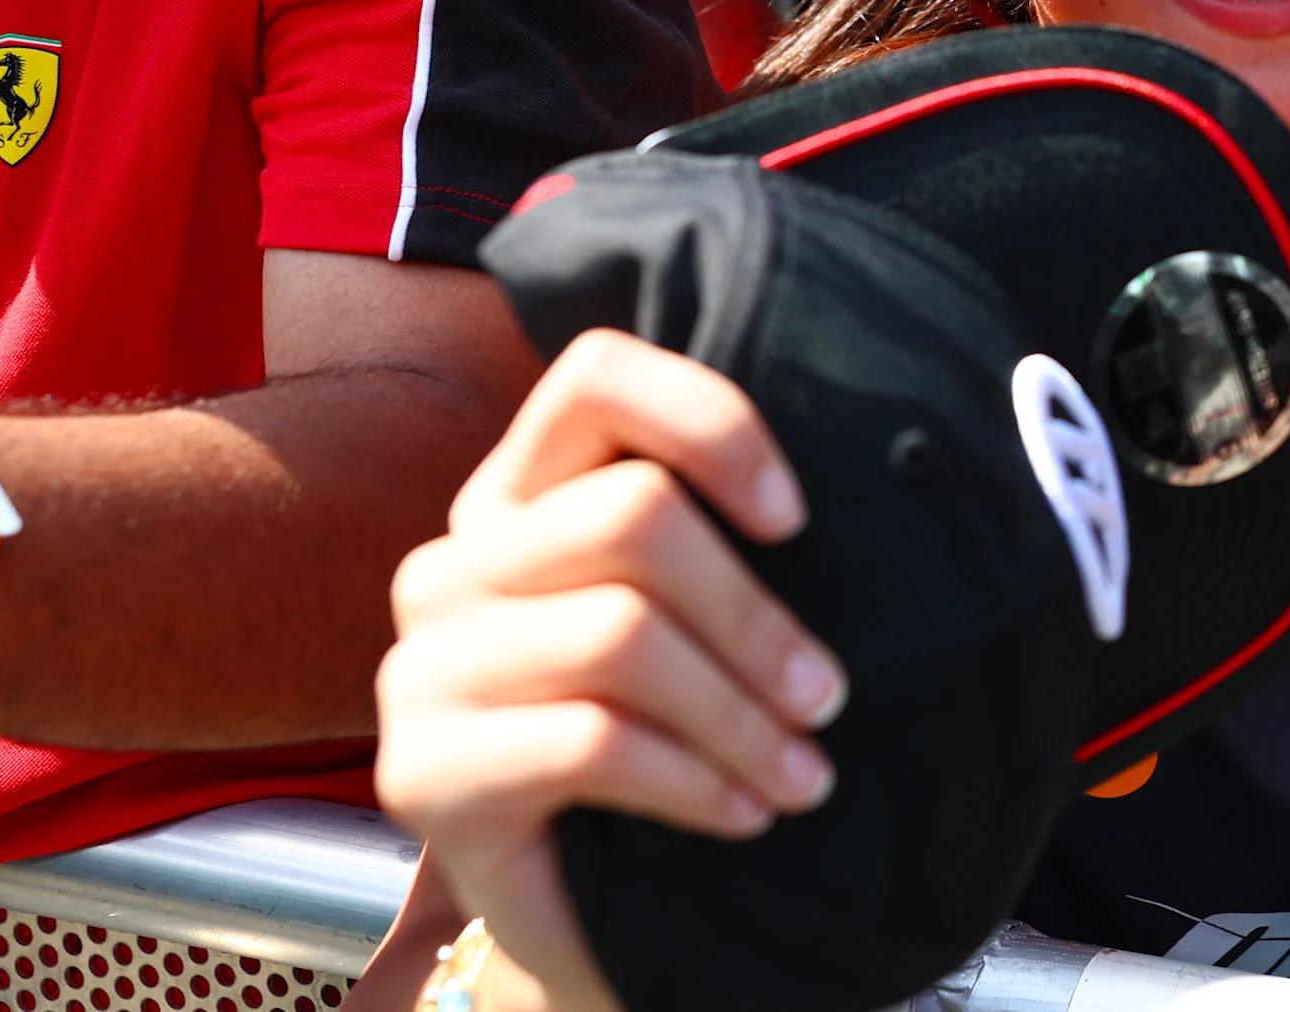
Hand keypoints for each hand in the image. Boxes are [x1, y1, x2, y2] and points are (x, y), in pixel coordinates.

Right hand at [375, 331, 847, 1011]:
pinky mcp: (421, 769)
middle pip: (633, 515)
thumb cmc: (666, 746)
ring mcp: (422, 663)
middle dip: (757, 614)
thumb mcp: (698, 626)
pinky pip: (588, 742)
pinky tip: (746, 814)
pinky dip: (694, 780)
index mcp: (520, 497)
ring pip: (619, 634)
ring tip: (806, 775)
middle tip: (828, 697)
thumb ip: (728, 540)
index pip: (596, 376)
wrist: (589, 914)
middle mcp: (454, 562)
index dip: (711, 424)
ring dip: (742, 715)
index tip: (796, 518)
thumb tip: (868, 493)